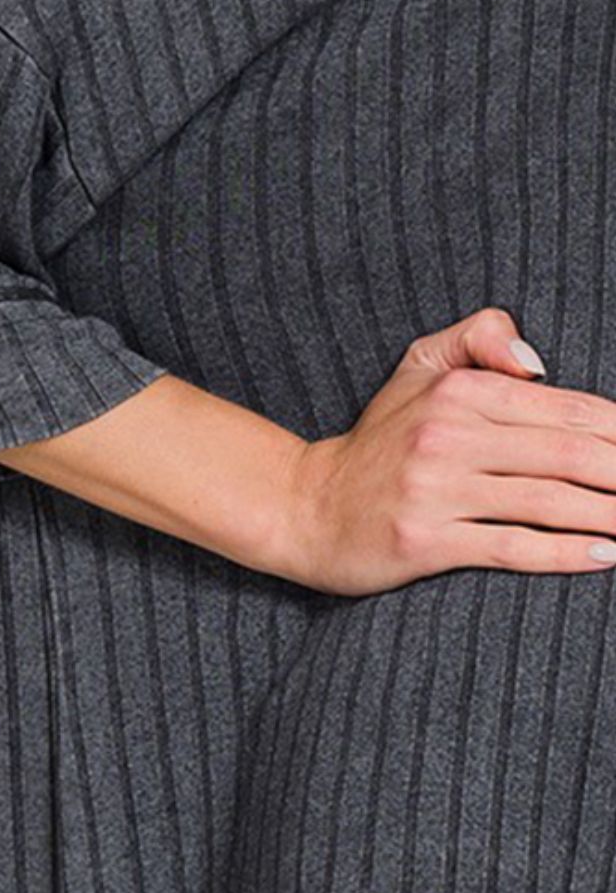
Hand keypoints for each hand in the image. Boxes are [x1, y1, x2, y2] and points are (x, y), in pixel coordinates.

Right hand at [273, 305, 615, 595]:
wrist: (308, 507)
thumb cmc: (377, 442)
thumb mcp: (418, 369)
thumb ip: (479, 337)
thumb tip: (538, 361)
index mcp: (458, 391)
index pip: (568, 408)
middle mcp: (448, 435)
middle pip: (571, 455)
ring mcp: (435, 490)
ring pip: (550, 502)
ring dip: (614, 515)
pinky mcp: (424, 541)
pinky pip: (512, 547)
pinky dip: (567, 554)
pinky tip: (609, 556)